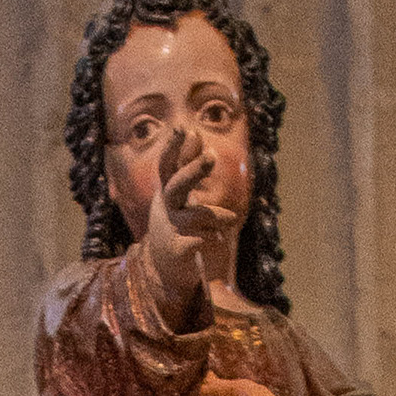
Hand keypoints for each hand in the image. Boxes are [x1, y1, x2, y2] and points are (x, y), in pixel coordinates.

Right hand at [155, 120, 226, 242]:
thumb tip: (194, 131)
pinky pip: (198, 240)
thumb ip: (188, 163)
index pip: (167, 165)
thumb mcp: (180, 192)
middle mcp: (166, 207)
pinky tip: (215, 240)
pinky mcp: (177, 250)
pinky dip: (210, 238)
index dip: (173, 148)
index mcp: (167, 190)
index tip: (184, 128)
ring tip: (232, 218)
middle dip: (193, 171)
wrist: (163, 267)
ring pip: (194, 215)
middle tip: (212, 155)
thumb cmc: (177, 222)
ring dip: (214, 214)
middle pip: (176, 186)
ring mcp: (170, 228)